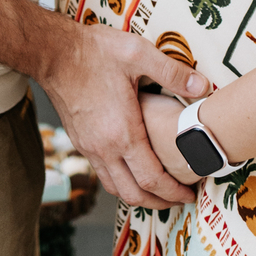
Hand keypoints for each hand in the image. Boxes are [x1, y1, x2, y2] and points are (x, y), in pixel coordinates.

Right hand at [38, 21, 210, 209]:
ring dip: (139, 196)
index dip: (174, 192)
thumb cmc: (94, 52)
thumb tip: (203, 87)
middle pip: (134, 194)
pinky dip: (122, 182)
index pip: (152, 179)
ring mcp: (89, 147)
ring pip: (115, 187)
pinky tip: (132, 171)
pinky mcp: (81, 141)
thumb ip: (173, 72)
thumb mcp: (138, 54)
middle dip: (160, 203)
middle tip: (180, 200)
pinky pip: (103, 173)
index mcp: (122, 133)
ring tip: (159, 192)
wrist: (52, 53)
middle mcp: (104, 148)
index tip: (190, 194)